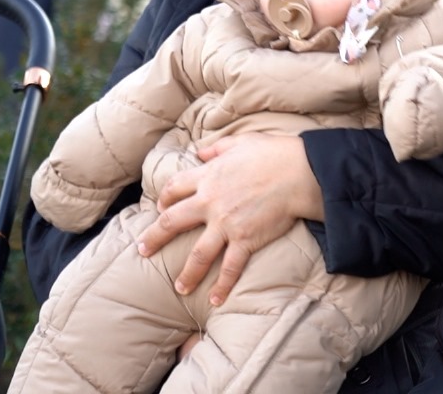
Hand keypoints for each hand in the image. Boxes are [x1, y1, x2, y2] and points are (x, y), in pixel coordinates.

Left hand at [134, 132, 322, 305]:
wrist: (299, 173)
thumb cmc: (273, 153)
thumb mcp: (240, 142)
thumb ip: (216, 148)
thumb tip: (201, 151)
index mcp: (208, 177)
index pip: (175, 189)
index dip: (165, 199)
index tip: (160, 208)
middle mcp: (211, 202)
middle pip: (173, 222)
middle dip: (155, 237)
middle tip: (143, 250)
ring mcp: (226, 224)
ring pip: (198, 254)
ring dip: (187, 273)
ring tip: (178, 287)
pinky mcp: (245, 239)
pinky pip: (230, 267)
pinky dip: (223, 285)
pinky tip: (215, 300)